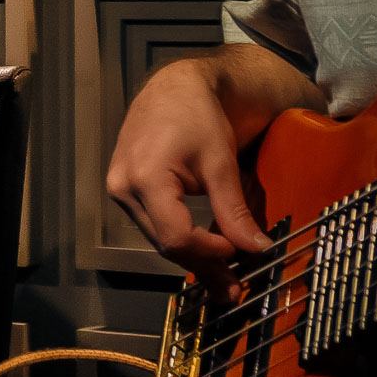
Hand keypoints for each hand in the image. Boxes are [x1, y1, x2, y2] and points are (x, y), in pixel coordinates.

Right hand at [107, 60, 269, 300]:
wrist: (173, 89)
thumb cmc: (196, 116)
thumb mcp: (220, 162)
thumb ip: (233, 209)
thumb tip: (256, 249)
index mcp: (144, 178)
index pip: (177, 236)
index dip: (211, 253)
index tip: (242, 254)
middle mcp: (123, 188)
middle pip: (164, 243)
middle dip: (203, 265)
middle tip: (236, 287)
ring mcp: (120, 190)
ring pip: (158, 237)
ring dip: (192, 255)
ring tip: (226, 273)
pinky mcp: (125, 190)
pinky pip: (154, 224)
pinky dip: (181, 238)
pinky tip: (206, 248)